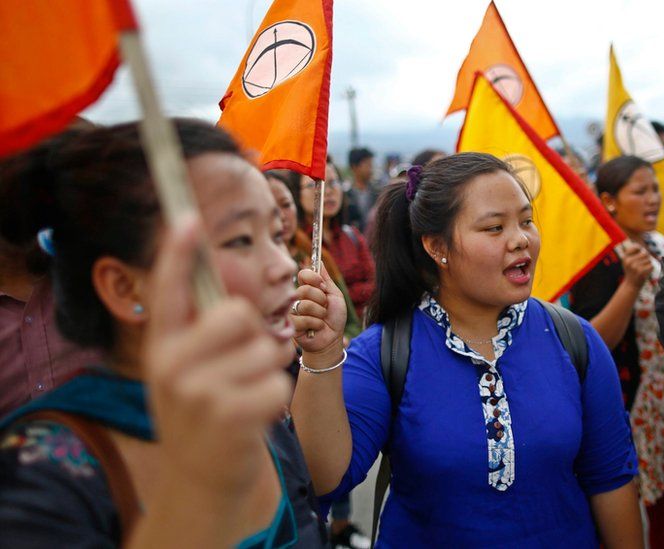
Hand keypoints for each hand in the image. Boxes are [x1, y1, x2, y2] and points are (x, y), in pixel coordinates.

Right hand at [143, 217, 293, 494]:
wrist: (201, 480)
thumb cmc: (204, 413)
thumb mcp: (186, 371)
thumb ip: (200, 334)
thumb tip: (230, 292)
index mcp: (162, 346)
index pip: (169, 290)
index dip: (178, 252)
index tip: (187, 218)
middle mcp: (170, 364)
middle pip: (237, 314)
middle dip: (256, 334)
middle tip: (244, 363)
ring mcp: (197, 392)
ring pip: (266, 349)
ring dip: (269, 370)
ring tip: (247, 394)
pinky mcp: (228, 417)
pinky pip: (278, 383)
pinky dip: (277, 398)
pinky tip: (255, 416)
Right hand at [291, 267, 346, 364]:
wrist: (333, 338)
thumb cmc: (335, 318)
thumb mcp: (335, 296)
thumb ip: (326, 279)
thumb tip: (320, 261)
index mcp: (307, 288)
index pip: (303, 274)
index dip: (314, 278)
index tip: (323, 286)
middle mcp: (297, 298)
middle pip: (304, 290)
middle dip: (321, 300)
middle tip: (325, 307)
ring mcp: (292, 311)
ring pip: (305, 305)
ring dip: (320, 314)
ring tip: (321, 319)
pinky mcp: (291, 325)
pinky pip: (303, 319)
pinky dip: (315, 324)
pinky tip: (315, 328)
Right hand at [619, 240, 652, 289]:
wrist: (631, 285)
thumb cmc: (631, 272)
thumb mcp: (628, 261)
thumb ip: (634, 252)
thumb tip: (646, 246)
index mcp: (625, 257)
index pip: (637, 247)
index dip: (641, 250)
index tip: (640, 255)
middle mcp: (629, 261)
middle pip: (645, 253)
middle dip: (646, 258)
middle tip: (642, 265)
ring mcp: (635, 267)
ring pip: (649, 260)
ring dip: (648, 264)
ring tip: (643, 269)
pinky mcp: (641, 272)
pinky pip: (651, 266)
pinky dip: (650, 269)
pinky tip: (645, 273)